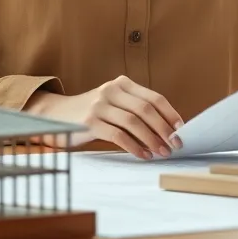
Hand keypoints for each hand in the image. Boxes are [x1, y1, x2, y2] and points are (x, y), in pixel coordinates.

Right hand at [24, 76, 183, 158]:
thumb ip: (136, 109)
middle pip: (146, 110)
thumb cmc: (93, 113)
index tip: (181, 129)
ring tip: (161, 152)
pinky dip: (134, 147)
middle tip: (174, 145)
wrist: (56, 114)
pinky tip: (142, 155)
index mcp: (122, 83)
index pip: (153, 97)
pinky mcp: (89, 122)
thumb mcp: (114, 103)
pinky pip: (118, 135)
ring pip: (133, 123)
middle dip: (164, 129)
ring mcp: (99, 105)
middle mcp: (111, 90)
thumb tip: (168, 129)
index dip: (170, 114)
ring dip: (151, 140)